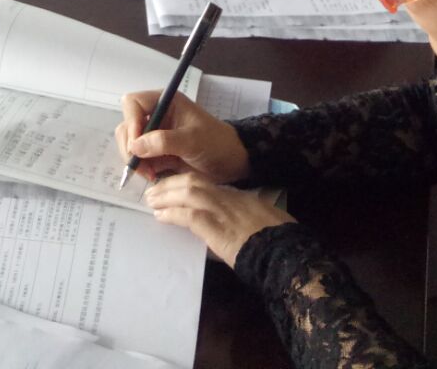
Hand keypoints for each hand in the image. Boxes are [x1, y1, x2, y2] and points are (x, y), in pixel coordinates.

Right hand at [116, 90, 249, 184]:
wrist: (231, 163)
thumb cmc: (216, 144)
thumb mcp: (192, 140)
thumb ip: (163, 141)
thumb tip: (135, 146)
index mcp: (166, 102)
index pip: (133, 103)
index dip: (131, 121)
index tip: (137, 144)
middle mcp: (157, 115)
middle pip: (127, 125)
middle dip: (130, 145)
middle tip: (138, 164)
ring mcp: (155, 134)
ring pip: (130, 143)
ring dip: (134, 159)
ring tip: (149, 174)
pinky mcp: (156, 152)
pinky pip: (139, 158)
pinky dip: (141, 168)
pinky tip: (153, 176)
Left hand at [143, 173, 292, 268]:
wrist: (286, 254)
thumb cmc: (277, 242)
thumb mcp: (259, 223)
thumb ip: (239, 220)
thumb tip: (220, 228)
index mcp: (239, 197)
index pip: (206, 183)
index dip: (185, 182)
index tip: (171, 185)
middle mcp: (229, 199)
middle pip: (193, 182)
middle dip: (170, 184)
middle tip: (152, 191)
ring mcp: (223, 211)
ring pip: (188, 193)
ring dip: (166, 195)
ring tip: (151, 201)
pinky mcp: (218, 229)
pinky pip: (190, 215)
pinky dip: (172, 213)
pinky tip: (161, 216)